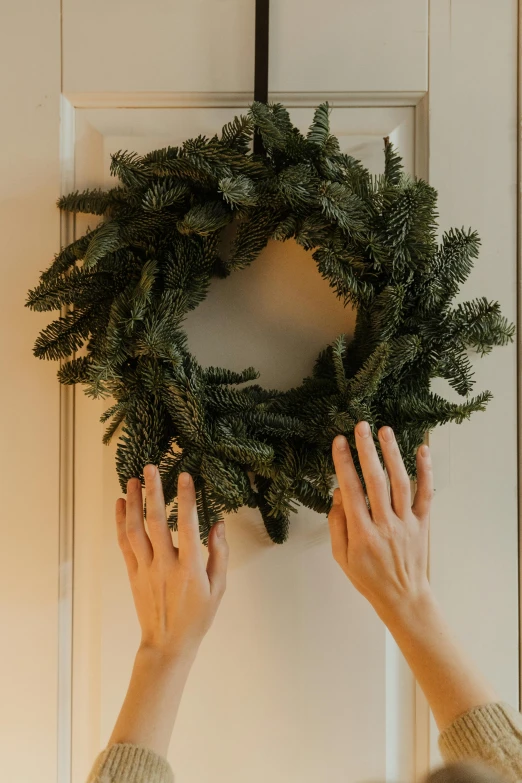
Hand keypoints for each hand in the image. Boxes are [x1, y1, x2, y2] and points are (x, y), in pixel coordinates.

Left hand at [116, 466, 228, 661]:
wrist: (168, 644)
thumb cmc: (198, 616)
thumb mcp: (219, 588)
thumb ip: (219, 553)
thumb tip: (218, 524)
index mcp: (190, 568)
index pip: (188, 526)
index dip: (187, 499)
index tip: (185, 476)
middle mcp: (165, 565)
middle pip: (157, 521)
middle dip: (153, 492)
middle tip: (151, 468)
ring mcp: (146, 568)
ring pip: (135, 530)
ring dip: (132, 502)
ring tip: (132, 479)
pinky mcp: (133, 573)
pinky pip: (124, 543)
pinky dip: (120, 522)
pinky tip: (120, 504)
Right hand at [328, 421, 433, 619]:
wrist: (404, 598)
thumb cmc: (368, 578)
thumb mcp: (341, 558)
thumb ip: (337, 525)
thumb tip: (338, 493)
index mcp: (363, 534)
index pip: (351, 491)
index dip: (343, 464)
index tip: (338, 441)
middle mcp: (386, 525)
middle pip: (376, 481)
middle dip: (367, 451)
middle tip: (360, 427)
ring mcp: (407, 523)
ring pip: (400, 483)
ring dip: (392, 454)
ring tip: (384, 430)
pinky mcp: (423, 524)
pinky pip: (426, 494)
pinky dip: (426, 471)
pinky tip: (422, 450)